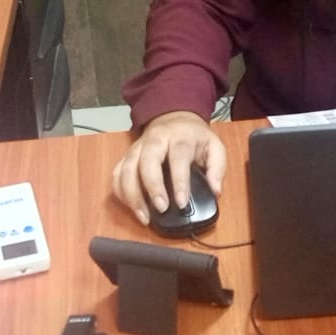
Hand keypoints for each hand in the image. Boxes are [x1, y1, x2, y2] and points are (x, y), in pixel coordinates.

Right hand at [111, 110, 227, 226]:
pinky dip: (121, 192)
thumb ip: (217, 168)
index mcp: (180, 137)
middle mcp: (155, 140)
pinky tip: (132, 207)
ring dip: (132, 195)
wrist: (173, 118)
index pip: (178, 157)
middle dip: (152, 187)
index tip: (182, 203)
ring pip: (126, 168)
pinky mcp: (126, 156)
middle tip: (161, 209)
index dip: (179, 181)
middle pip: (147, 161)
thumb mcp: (214, 146)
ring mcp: (137, 148)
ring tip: (144, 216)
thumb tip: (215, 191)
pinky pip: (117, 174)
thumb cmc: (194, 137)